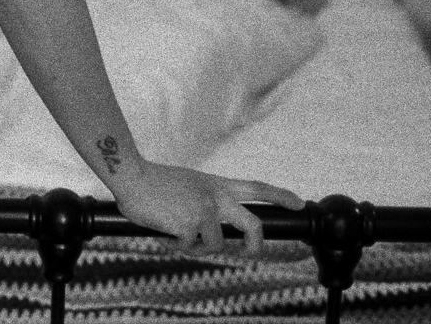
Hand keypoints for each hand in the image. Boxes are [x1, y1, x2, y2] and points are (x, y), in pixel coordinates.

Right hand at [110, 160, 303, 255]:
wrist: (132, 176)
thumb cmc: (154, 182)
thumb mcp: (189, 184)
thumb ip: (205, 199)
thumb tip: (212, 228)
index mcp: (216, 184)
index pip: (257, 188)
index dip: (281, 196)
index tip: (298, 203)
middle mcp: (216, 196)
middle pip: (253, 224)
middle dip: (257, 245)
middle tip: (251, 254)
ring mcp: (205, 211)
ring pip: (216, 245)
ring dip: (197, 248)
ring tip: (179, 236)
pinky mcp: (191, 225)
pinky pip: (190, 248)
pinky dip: (177, 246)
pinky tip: (165, 233)